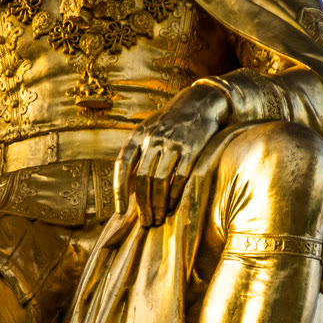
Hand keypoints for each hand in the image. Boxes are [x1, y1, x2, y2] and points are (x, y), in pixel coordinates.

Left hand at [115, 81, 231, 227]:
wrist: (203, 100)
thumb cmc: (173, 121)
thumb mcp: (150, 130)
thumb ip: (139, 154)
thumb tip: (129, 188)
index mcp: (138, 134)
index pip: (122, 165)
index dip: (119, 190)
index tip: (121, 212)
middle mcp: (153, 138)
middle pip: (142, 178)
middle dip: (143, 204)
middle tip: (146, 222)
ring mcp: (173, 142)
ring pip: (159, 180)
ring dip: (157, 204)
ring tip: (158, 218)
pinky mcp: (192, 147)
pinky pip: (180, 177)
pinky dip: (174, 194)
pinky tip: (172, 206)